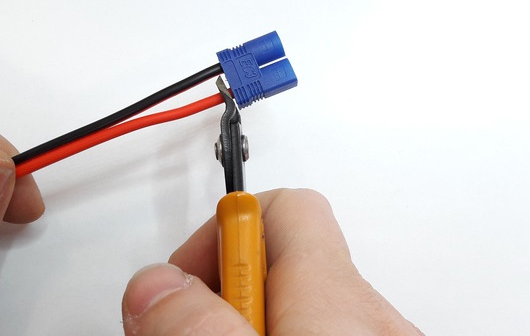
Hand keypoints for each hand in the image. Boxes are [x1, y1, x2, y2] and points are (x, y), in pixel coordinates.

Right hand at [122, 188, 423, 335]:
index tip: (179, 278)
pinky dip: (284, 333)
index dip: (221, 232)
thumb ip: (197, 324)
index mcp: (343, 301)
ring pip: (304, 304)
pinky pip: (328, 329)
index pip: (285, 207)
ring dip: (250, 318)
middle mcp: (373, 318)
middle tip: (184, 328)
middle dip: (225, 285)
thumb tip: (156, 286)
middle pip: (288, 260)